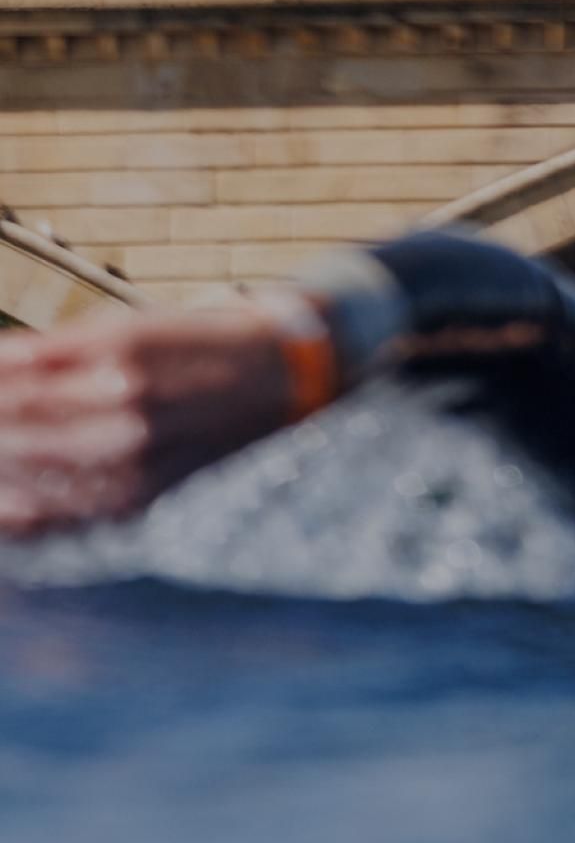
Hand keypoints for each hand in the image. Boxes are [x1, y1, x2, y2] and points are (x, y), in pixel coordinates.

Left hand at [0, 304, 331, 535]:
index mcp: (120, 363)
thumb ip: (50, 350)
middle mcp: (126, 419)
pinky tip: (4, 501)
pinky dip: (20, 511)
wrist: (279, 384)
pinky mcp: (143, 500)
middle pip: (15, 431)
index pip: (15, 385)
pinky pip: (64, 515)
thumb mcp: (126, 327)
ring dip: (0, 468)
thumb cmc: (199, 345)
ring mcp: (135, 467)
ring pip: (31, 478)